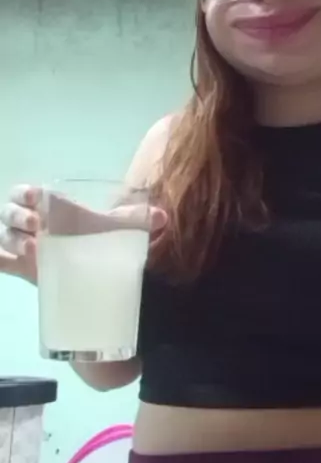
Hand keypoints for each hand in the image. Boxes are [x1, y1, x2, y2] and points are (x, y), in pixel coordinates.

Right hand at [0, 183, 166, 284]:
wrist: (92, 268)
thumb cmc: (97, 238)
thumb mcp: (116, 228)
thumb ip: (137, 219)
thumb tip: (162, 217)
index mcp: (47, 206)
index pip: (25, 193)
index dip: (26, 193)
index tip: (38, 198)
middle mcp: (28, 223)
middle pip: (8, 212)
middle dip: (17, 216)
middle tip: (37, 226)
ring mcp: (21, 246)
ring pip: (3, 236)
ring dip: (11, 240)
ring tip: (33, 250)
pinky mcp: (20, 268)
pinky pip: (1, 261)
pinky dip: (0, 260)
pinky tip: (6, 262)